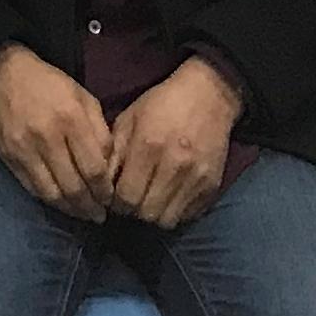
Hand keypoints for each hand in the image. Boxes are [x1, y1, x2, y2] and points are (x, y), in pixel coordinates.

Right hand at [0, 45, 113, 223]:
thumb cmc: (50, 84)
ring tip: (82, 214)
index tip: (110, 199)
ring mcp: (24, 149)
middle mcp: (46, 137)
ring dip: (70, 210)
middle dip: (90, 207)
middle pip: (73, 186)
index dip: (104, 190)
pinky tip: (60, 203)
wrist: (5, 73)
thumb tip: (109, 167)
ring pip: (51, 193)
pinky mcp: (8, 157)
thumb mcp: (84, 98)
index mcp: (70, 119)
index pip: (93, 168)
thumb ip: (100, 131)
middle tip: (99, 215)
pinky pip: (32, 188)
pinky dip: (49, 200)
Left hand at [106, 57, 238, 229]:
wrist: (209, 95)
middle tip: (132, 199)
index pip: (126, 196)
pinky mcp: (212, 186)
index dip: (116, 203)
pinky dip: (175, 211)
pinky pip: (188, 216)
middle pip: (146, 213)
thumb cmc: (162, 104)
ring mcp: (196, 179)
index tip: (114, 197)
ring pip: (167, 220)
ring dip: (154, 214)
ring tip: (150, 199)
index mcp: (149, 146)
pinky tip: (168, 196)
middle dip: (134, 211)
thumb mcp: (130, 119)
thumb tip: (103, 185)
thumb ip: (114, 153)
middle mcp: (174, 166)